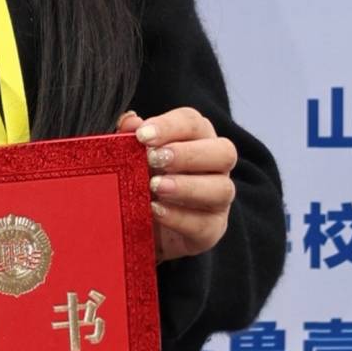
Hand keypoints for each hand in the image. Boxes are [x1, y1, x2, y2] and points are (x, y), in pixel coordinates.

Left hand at [117, 106, 236, 261]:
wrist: (139, 229)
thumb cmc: (140, 182)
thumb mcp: (129, 159)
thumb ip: (128, 138)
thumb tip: (130, 121)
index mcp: (198, 139)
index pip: (194, 123)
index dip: (170, 126)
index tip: (142, 135)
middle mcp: (216, 166)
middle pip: (223, 152)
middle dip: (188, 154)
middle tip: (153, 159)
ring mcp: (219, 200)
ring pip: (222, 189)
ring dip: (187, 186)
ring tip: (155, 187)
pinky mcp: (213, 229)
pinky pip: (206, 224)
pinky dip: (180, 217)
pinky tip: (156, 210)